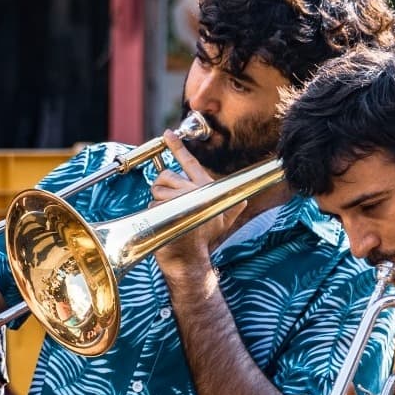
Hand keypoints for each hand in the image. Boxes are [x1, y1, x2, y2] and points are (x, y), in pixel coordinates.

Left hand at [150, 130, 244, 274]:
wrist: (190, 260)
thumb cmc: (204, 240)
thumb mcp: (222, 222)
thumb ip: (232, 208)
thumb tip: (242, 200)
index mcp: (205, 188)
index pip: (190, 162)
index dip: (177, 147)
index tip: (168, 134)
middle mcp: (193, 191)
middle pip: (165, 176)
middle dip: (161, 188)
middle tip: (169, 204)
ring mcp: (179, 200)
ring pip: (156, 190)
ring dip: (157, 202)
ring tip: (169, 216)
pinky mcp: (167, 210)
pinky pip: (152, 204)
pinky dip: (153, 213)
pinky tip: (164, 223)